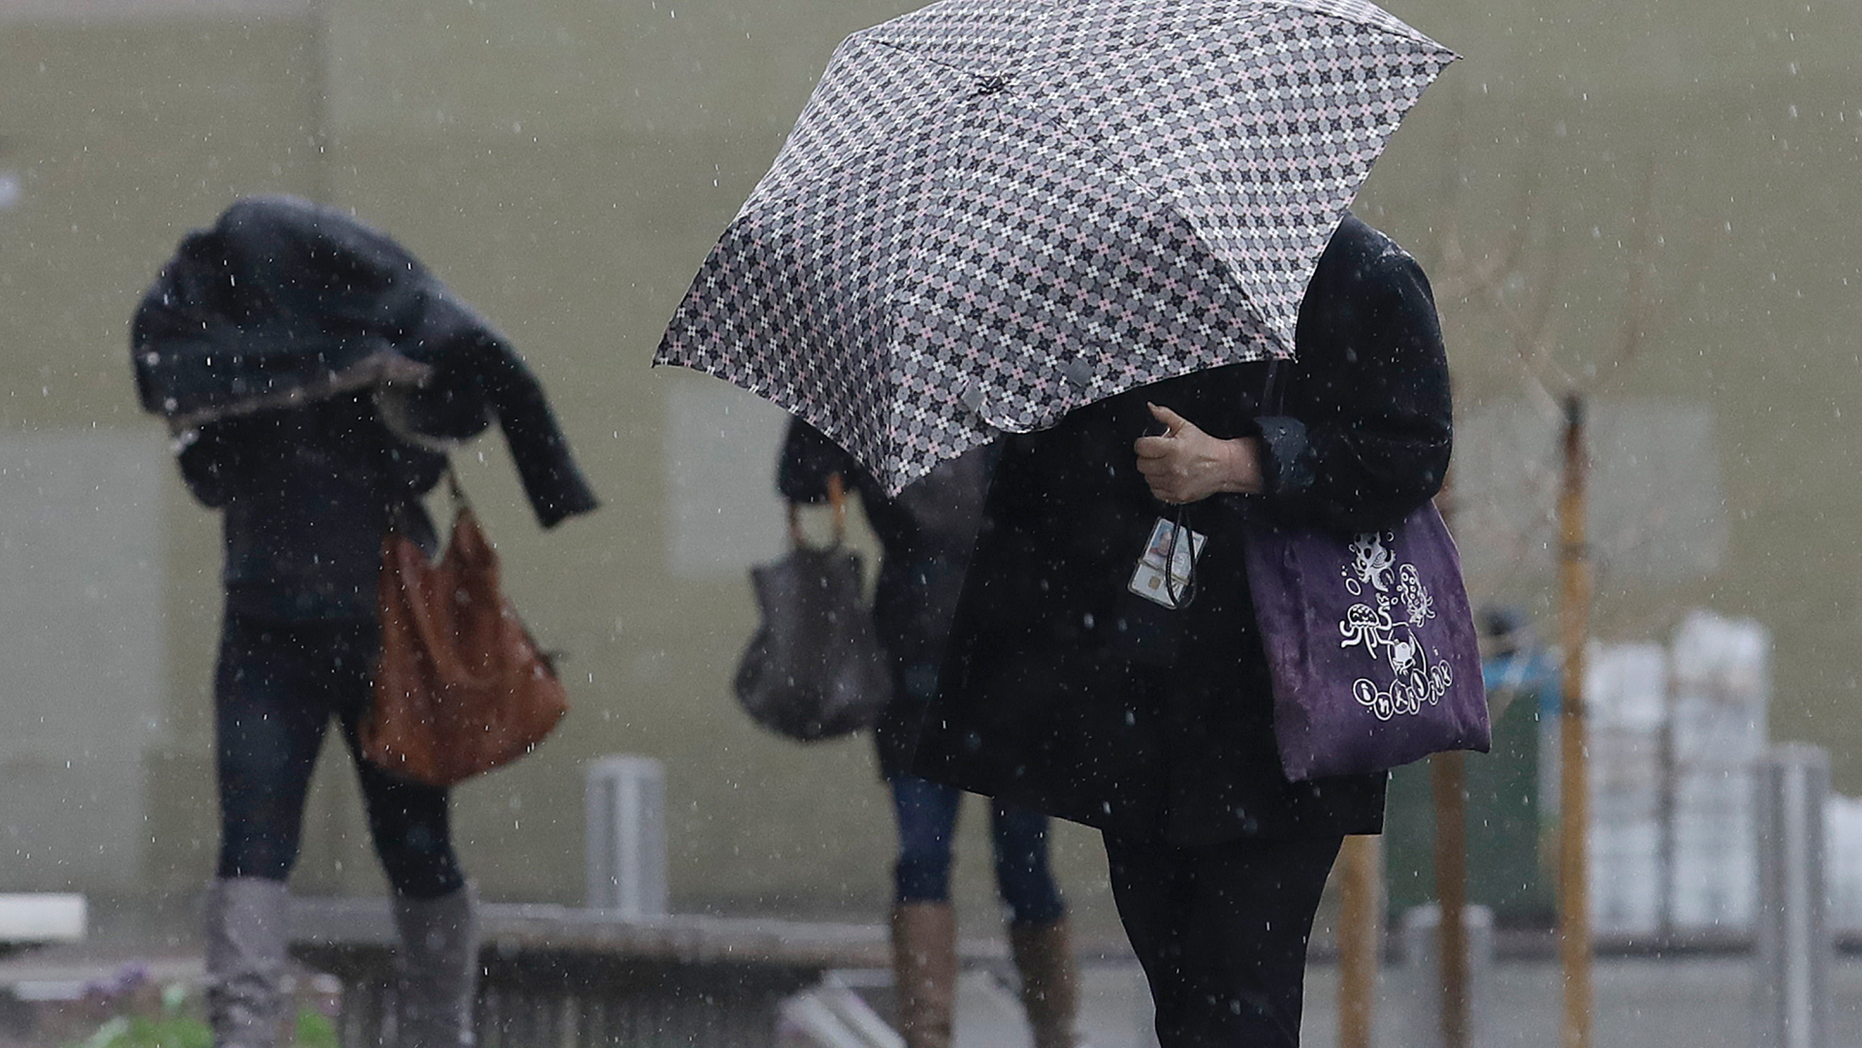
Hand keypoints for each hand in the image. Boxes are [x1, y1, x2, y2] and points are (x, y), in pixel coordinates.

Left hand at [1133, 403, 1263, 503]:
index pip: (1141, 447)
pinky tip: (1169, 476)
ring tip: (1166, 465)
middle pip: (1141, 464)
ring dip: (1153, 472)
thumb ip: (1166, 415)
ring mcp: (1174, 484)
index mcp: (1173, 449)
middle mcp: (1172, 468)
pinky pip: (1156, 491)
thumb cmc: (1206, 447)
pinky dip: (1159, 484)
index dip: (1143, 444)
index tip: (1148, 444)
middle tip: (1158, 455)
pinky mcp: (1177, 496)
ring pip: (1147, 478)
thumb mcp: (1186, 426)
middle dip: (1148, 457)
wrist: (1224, 466)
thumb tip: (1151, 407)